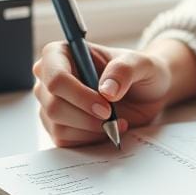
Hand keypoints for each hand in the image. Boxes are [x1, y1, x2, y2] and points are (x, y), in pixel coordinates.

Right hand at [33, 41, 171, 146]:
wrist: (145, 94)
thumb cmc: (138, 71)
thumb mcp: (141, 64)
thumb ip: (124, 70)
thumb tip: (106, 90)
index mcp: (61, 54)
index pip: (55, 78)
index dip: (79, 95)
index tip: (106, 106)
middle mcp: (50, 78)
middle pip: (54, 106)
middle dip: (87, 116)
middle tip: (112, 116)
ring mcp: (51, 103)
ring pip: (58, 126)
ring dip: (91, 129)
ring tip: (116, 121)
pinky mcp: (58, 125)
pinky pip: (65, 140)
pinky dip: (90, 138)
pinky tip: (107, 128)